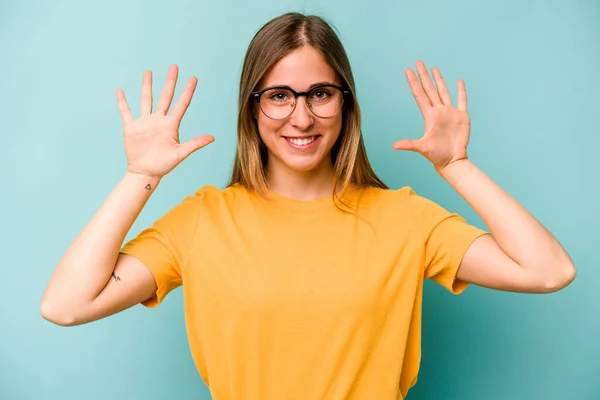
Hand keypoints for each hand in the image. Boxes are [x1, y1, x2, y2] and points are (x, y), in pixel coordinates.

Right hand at [116, 64, 213, 178]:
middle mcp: (159, 120)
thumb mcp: (180, 154)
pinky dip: (122, 102)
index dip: (188, 91)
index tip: (194, 78)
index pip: (181, 104)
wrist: (145, 173)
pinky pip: (126, 112)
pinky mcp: (131, 128)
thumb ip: (195, 144)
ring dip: (147, 86)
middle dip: (170, 82)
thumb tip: (212, 138)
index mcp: (171, 125)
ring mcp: (145, 123)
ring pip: (146, 100)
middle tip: (174, 66)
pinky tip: (120, 90)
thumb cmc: (163, 165)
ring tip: (148, 72)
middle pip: (165, 96)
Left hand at [392, 60, 469, 170]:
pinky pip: (462, 101)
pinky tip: (459, 81)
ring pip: (443, 92)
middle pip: (430, 89)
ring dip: (439, 80)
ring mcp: (450, 113)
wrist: (453, 161)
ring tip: (434, 68)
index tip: (408, 70)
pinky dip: (461, 91)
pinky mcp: (462, 116)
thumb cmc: (437, 156)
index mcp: (429, 115)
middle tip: (418, 62)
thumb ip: (409, 145)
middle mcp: (438, 111)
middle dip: (424, 76)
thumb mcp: (422, 148)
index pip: (420, 95)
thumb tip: (393, 146)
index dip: (414, 82)